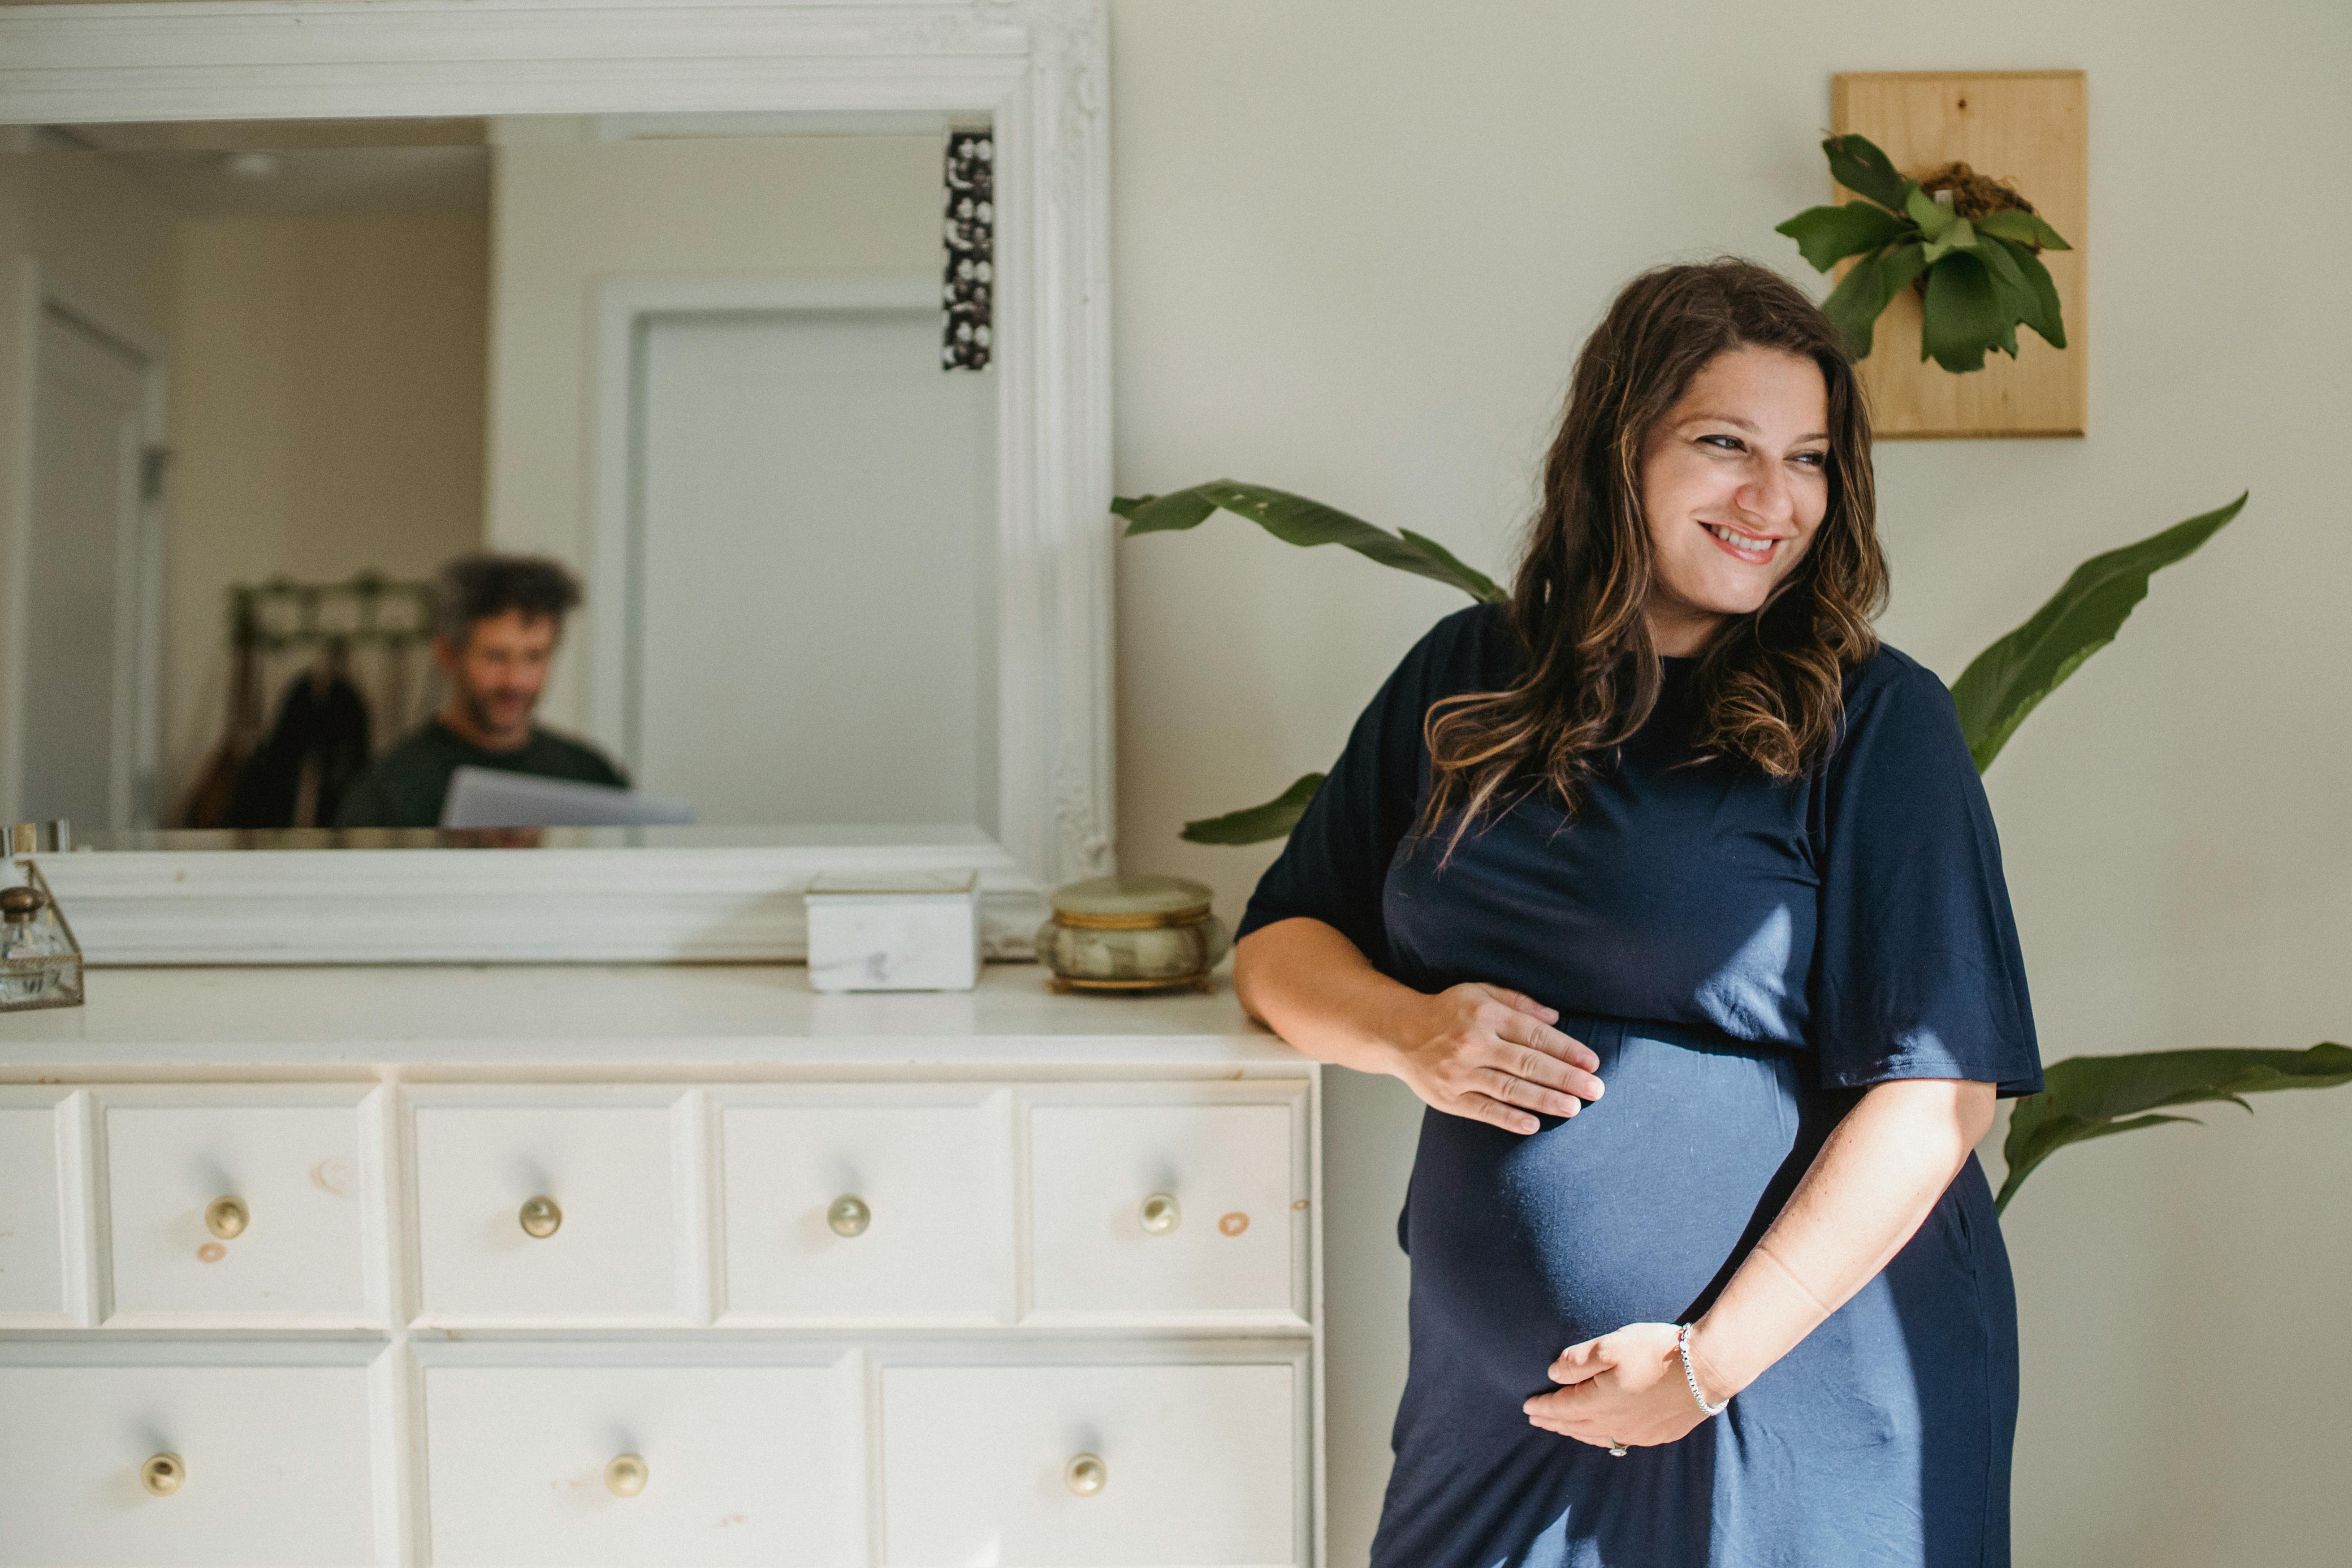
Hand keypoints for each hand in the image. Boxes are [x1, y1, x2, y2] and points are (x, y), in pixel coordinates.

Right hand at [1388, 983, 1602, 1133]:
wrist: (1398, 1032)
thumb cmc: (1447, 1012)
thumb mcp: (1479, 993)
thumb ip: (1517, 1003)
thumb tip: (1555, 1018)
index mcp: (1485, 1015)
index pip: (1534, 1034)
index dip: (1566, 1049)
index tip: (1592, 1063)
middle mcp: (1473, 1044)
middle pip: (1527, 1063)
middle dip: (1565, 1077)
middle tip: (1596, 1089)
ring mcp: (1459, 1073)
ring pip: (1509, 1089)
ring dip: (1544, 1100)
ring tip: (1574, 1108)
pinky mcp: (1448, 1097)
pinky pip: (1483, 1110)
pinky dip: (1509, 1118)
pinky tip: (1534, 1125)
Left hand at [1522, 1322, 1718, 1450]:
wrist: (1707, 1369)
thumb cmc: (1657, 1352)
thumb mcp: (1611, 1346)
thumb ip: (1577, 1360)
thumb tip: (1553, 1374)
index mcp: (1599, 1402)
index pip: (1562, 1407)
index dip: (1543, 1407)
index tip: (1527, 1406)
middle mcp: (1616, 1424)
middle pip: (1575, 1425)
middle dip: (1553, 1422)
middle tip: (1536, 1419)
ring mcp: (1639, 1432)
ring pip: (1597, 1437)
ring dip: (1576, 1432)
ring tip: (1563, 1428)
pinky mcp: (1659, 1433)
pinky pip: (1621, 1441)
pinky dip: (1603, 1438)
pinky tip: (1605, 1434)